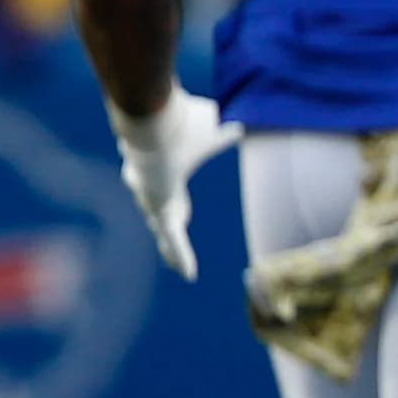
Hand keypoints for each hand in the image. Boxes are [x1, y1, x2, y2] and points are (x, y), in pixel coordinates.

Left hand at [109, 89, 241, 281]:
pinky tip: (189, 274)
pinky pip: (173, 237)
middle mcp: (151, 187)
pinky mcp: (160, 212)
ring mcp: (152, 202)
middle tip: (169, 246)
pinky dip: (182, 254)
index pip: (169, 189)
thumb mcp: (212, 126)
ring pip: (165, 232)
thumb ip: (225, 132)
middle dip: (165, 229)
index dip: (175, 200)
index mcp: (165, 167)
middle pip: (160, 213)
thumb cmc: (182, 123)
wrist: (156, 124)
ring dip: (172, 249)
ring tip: (180, 269)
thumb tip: (245, 123)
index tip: (180, 211)